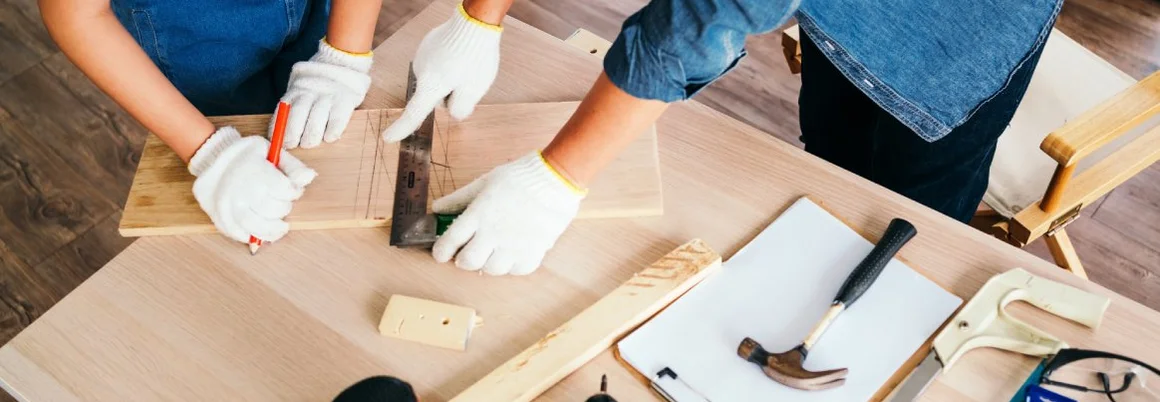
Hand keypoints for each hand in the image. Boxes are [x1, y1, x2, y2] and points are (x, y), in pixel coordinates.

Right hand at [190, 127, 317, 242]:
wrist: (212, 158)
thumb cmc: (247, 156)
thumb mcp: (271, 152)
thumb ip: (293, 167)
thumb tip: (309, 177)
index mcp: (255, 171)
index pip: (285, 190)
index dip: (294, 192)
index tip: (292, 190)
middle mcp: (241, 189)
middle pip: (272, 209)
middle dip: (284, 209)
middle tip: (283, 204)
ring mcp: (228, 205)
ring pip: (255, 227)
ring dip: (273, 231)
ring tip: (281, 228)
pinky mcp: (220, 216)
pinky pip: (238, 234)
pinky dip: (252, 237)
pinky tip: (261, 232)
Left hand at [277, 39, 372, 148]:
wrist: (344, 63)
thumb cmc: (318, 84)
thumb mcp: (301, 88)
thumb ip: (292, 106)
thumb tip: (278, 133)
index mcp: (297, 89)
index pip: (284, 108)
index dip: (279, 126)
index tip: (277, 141)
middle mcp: (311, 90)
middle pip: (299, 112)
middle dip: (293, 132)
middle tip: (292, 145)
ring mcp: (329, 94)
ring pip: (317, 117)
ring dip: (312, 134)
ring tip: (309, 143)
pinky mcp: (346, 99)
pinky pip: (338, 117)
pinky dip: (333, 129)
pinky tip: (329, 138)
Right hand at [382, 4, 501, 141]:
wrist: (474, 23)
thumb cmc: (476, 57)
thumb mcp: (474, 90)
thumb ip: (461, 109)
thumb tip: (453, 113)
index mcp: (430, 86)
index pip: (414, 114)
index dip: (402, 128)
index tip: (389, 138)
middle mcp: (421, 72)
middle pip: (433, 97)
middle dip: (449, 95)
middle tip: (469, 83)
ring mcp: (422, 57)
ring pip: (435, 80)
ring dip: (449, 79)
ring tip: (467, 66)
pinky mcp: (426, 46)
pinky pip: (436, 65)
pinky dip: (447, 65)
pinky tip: (460, 56)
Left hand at [433, 152, 584, 274]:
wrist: (555, 179)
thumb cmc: (519, 177)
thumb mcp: (484, 182)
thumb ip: (459, 198)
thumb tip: (437, 208)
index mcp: (478, 215)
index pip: (450, 241)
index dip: (440, 251)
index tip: (440, 253)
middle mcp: (493, 234)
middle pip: (468, 261)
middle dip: (462, 260)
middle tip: (466, 254)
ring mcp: (514, 245)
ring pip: (492, 270)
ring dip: (487, 264)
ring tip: (491, 253)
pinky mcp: (534, 251)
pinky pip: (517, 270)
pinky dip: (512, 266)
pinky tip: (512, 255)